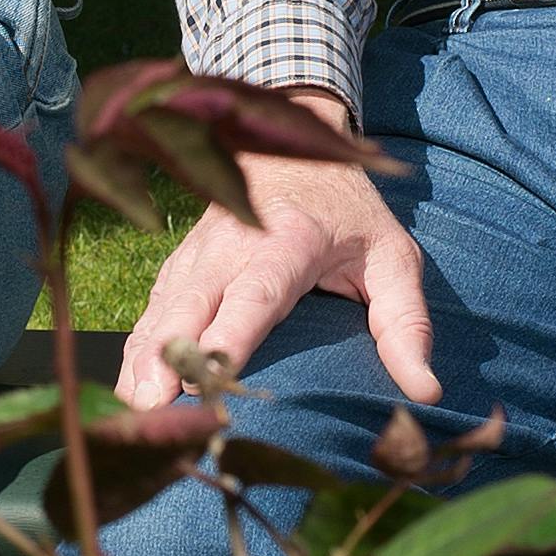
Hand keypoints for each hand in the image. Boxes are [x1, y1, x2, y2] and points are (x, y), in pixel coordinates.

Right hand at [115, 89, 441, 408]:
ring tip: (134, 411)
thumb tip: (425, 390)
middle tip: (155, 407)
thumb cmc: (349, 213)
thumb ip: (407, 322)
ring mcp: (196, 255)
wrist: (293, 144)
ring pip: (160, 310)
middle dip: (170, 355)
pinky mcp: (177, 268)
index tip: (214, 368)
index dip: (232, 331)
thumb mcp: (393, 256)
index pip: (256, 293)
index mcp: (288, 241)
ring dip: (144, 359)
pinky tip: (129, 391)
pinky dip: (136, 349)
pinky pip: (149, 311)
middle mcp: (231, 246)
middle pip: (191, 304)